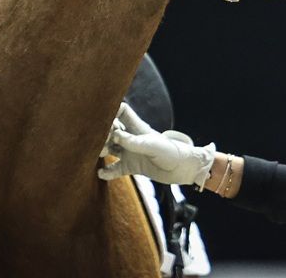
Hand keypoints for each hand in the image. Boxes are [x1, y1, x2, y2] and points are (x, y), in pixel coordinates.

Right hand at [98, 101, 215, 188]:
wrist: (183, 168)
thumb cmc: (171, 152)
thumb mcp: (153, 145)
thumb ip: (133, 141)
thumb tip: (114, 136)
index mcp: (138, 128)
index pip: (121, 111)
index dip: (110, 111)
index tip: (103, 119)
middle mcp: (131, 139)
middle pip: (111, 130)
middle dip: (102, 133)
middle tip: (101, 141)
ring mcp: (130, 152)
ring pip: (110, 148)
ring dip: (102, 150)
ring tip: (101, 154)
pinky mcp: (131, 167)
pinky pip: (115, 168)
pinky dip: (107, 172)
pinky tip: (101, 174)